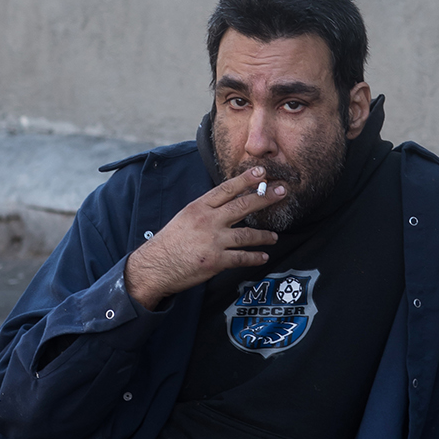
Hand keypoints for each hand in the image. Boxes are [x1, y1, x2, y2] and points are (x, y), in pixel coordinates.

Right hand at [124, 167, 285, 308]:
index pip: (226, 189)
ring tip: (274, 237)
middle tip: (282, 191)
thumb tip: (227, 204)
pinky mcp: (216, 261)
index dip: (246, 179)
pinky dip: (254, 257)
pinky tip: (263, 256)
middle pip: (242, 206)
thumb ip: (206, 210)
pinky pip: (241, 257)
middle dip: (265, 198)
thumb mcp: (185, 217)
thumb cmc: (170, 241)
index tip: (261, 172)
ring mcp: (213, 241)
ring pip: (247, 235)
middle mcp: (208, 221)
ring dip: (264, 236)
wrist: (156, 266)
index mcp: (199, 207)